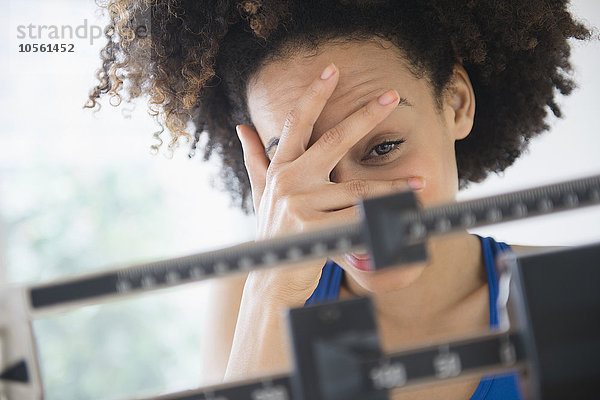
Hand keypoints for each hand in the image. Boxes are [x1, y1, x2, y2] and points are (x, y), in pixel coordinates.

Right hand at [236, 62, 412, 298]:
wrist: (272, 276)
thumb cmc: (274, 230)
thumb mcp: (261, 193)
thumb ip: (256, 159)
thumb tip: (242, 128)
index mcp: (280, 168)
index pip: (296, 122)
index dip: (314, 94)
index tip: (332, 70)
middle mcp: (288, 181)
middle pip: (333, 139)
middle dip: (365, 115)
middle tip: (392, 96)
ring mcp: (299, 204)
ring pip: (357, 188)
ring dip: (392, 186)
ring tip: (420, 182)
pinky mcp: (313, 229)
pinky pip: (357, 219)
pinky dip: (382, 219)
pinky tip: (404, 216)